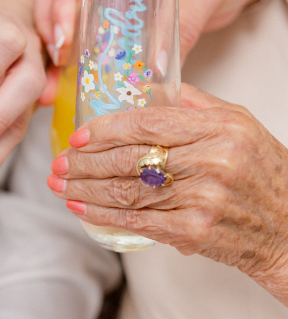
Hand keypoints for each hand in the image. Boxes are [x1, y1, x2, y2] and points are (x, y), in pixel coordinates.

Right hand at [34, 0, 273, 68]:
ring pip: (61, 16)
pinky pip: (81, 33)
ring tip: (53, 79)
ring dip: (52, 47)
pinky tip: (65, 79)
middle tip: (56, 63)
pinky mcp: (112, 15)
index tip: (64, 39)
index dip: (58, 5)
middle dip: (47, 30)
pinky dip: (71, 57)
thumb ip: (182, 26)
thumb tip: (157, 69)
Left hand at [46, 84, 287, 303]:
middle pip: (129, 159)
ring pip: (126, 191)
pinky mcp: (195, 231)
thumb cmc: (261, 172)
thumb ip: (192, 103)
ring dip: (84, 189)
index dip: (104, 130)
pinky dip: (103, 215)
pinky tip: (81, 208)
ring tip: (58, 184)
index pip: (146, 123)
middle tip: (57, 163)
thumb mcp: (237, 124)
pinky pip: (137, 221)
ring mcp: (203, 198)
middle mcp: (212, 161)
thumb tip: (144, 87)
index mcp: (219, 128)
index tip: (76, 137)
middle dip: (83, 162)